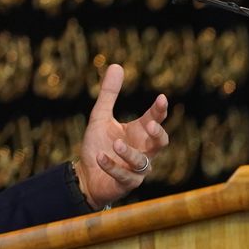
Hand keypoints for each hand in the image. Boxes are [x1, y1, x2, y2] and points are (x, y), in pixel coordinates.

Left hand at [76, 64, 168, 208]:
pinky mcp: (126, 183)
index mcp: (140, 133)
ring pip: (143, 162)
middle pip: (161, 143)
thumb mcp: (100, 116)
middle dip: (158, 134)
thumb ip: (109, 94)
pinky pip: (123, 175)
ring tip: (116, 144)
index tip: (161, 98)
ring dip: (130, 153)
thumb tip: (116, 65)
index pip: (155, 119)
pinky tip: (100, 156)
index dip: (159, 110)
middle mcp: (143, 150)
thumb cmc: (98, 144)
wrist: (87, 175)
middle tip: (150, 125)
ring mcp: (137, 169)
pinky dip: (112, 165)